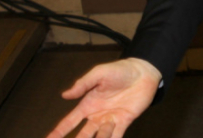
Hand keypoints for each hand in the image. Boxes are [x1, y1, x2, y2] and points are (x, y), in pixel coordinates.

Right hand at [46, 58, 161, 137]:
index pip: (70, 121)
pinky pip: (116, 136)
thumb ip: (83, 84)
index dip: (59, 131)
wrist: (143, 72)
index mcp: (88, 104)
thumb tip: (65, 95)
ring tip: (100, 131)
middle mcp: (97, 115)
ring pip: (99, 137)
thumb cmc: (120, 70)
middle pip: (83, 134)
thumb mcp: (99, 73)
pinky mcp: (124, 121)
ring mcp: (110, 119)